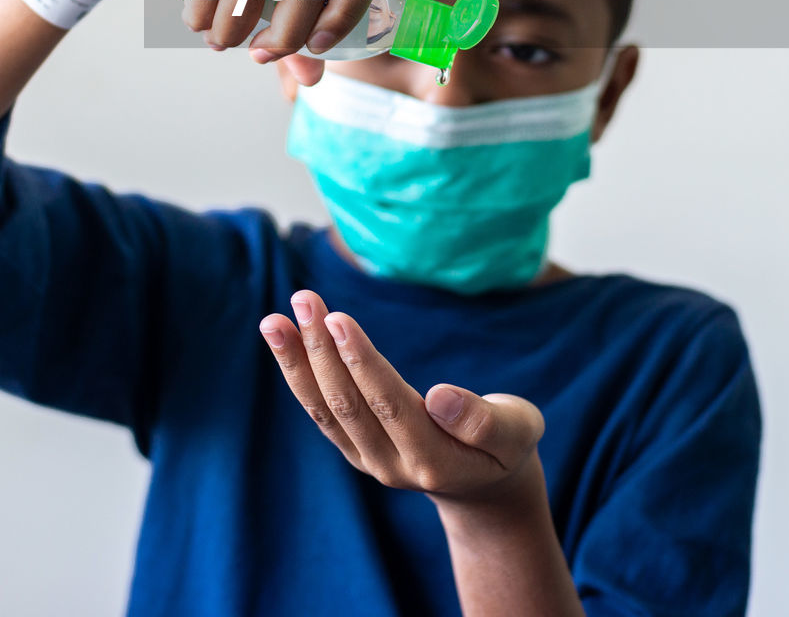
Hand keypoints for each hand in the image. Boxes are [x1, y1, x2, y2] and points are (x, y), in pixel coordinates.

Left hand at [259, 287, 547, 509]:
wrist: (484, 488)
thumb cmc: (506, 446)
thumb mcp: (516, 433)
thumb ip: (483, 421)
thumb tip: (440, 396)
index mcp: (434, 460)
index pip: (389, 405)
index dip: (361, 362)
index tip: (337, 318)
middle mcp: (391, 465)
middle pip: (347, 405)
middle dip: (321, 351)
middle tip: (302, 299)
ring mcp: (368, 460)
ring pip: (324, 410)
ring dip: (296, 362)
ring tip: (272, 320)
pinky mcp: (355, 449)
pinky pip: (320, 411)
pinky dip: (299, 374)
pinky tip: (283, 339)